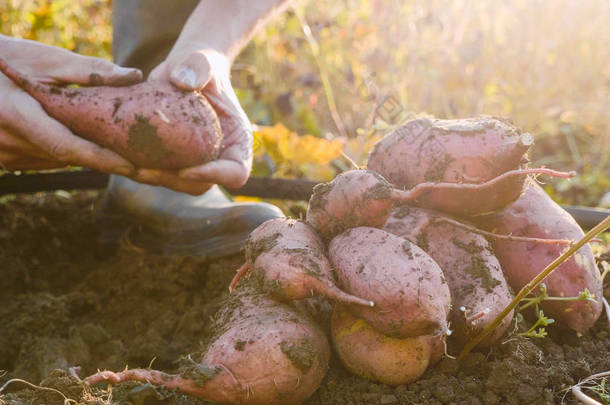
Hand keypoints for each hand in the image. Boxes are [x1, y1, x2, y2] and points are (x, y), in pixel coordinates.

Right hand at [0, 36, 141, 174]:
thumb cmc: (7, 59)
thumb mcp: (45, 60)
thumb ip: (89, 71)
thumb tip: (133, 76)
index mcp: (15, 116)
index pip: (67, 147)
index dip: (101, 159)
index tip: (132, 167)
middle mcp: (7, 143)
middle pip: (67, 157)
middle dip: (100, 154)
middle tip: (135, 150)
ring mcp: (4, 156)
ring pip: (58, 161)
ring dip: (82, 152)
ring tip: (110, 138)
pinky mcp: (6, 160)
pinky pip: (45, 160)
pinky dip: (64, 150)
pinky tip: (78, 135)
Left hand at [130, 48, 252, 194]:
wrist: (185, 69)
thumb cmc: (200, 64)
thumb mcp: (202, 62)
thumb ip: (198, 67)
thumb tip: (183, 80)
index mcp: (237, 140)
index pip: (236, 173)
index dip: (214, 176)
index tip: (185, 169)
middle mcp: (220, 156)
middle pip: (203, 184)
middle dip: (174, 181)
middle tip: (144, 170)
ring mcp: (198, 161)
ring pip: (179, 184)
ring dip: (155, 179)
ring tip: (128, 167)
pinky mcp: (175, 159)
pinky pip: (161, 172)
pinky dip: (142, 168)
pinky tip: (118, 157)